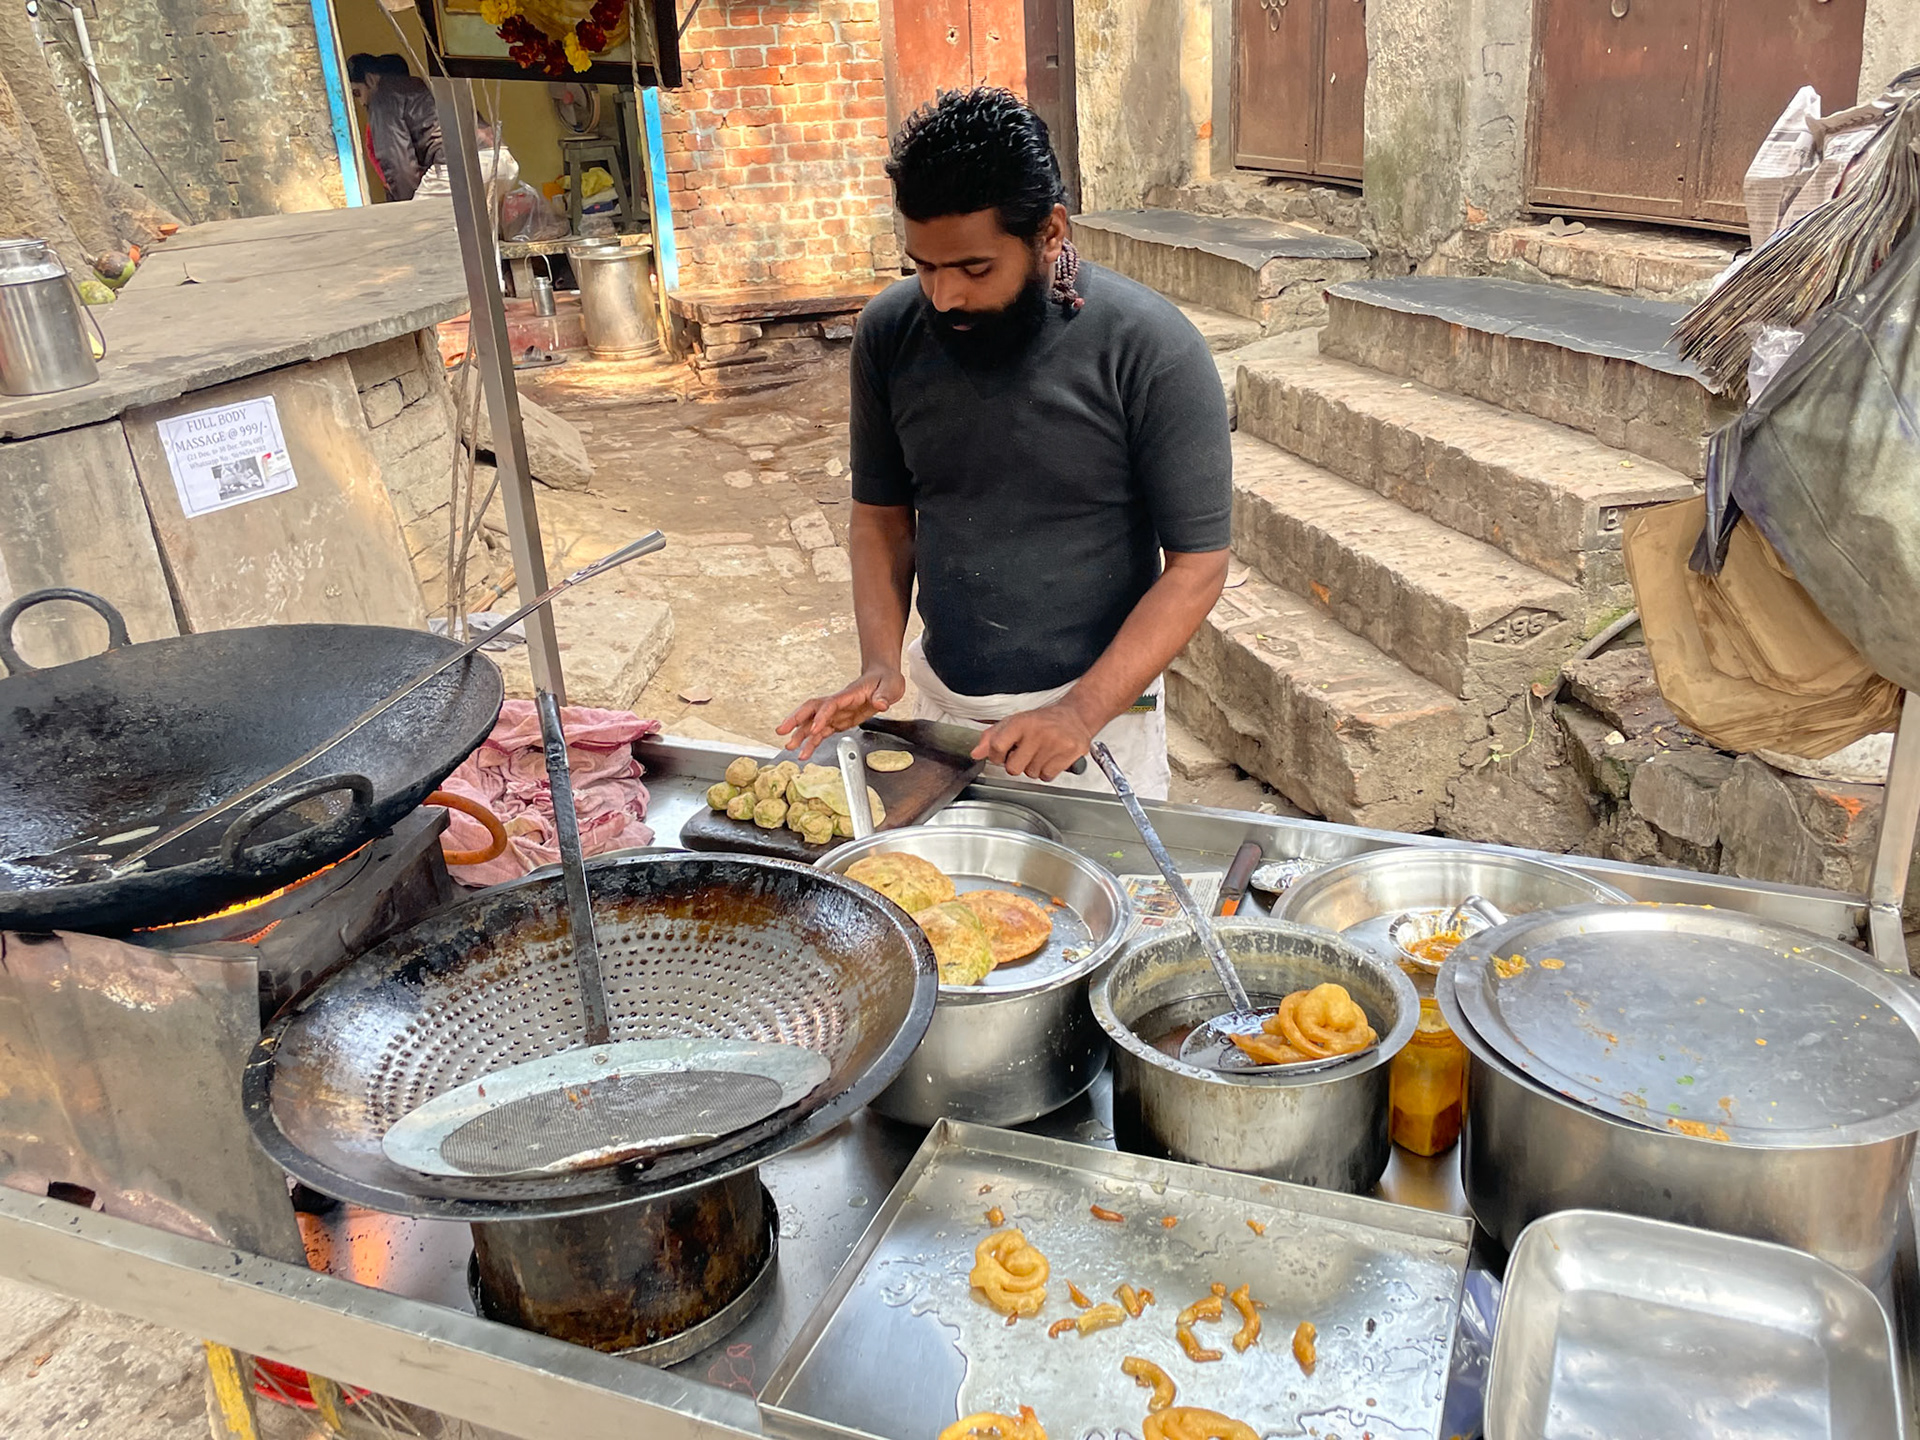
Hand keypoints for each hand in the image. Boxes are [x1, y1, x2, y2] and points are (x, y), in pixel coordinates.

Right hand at [776, 666, 905, 759]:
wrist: (883, 678)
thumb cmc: (884, 679)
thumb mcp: (890, 685)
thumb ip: (883, 695)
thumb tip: (880, 703)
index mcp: (847, 695)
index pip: (829, 705)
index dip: (821, 716)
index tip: (815, 729)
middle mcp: (837, 704)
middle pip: (811, 709)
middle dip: (795, 720)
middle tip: (782, 731)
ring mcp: (836, 713)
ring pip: (812, 723)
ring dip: (800, 735)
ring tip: (789, 748)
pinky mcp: (838, 721)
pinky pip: (822, 732)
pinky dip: (812, 742)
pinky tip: (805, 753)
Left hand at [973, 701, 1094, 781]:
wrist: (1075, 716)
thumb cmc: (1041, 721)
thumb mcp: (1014, 723)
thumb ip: (991, 737)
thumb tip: (975, 754)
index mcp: (1021, 722)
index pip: (996, 747)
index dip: (996, 755)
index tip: (1002, 753)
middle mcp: (1037, 732)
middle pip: (1013, 768)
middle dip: (1017, 764)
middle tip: (1026, 752)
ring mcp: (1055, 743)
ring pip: (1031, 774)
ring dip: (1034, 767)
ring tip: (1041, 752)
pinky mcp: (1070, 752)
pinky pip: (1048, 776)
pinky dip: (1047, 771)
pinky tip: (1051, 758)